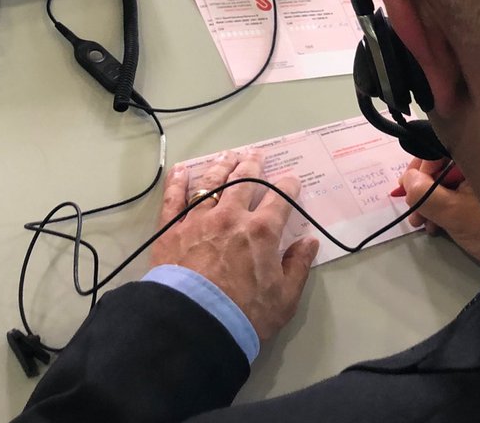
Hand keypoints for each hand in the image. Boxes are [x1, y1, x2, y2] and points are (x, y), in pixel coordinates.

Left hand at [151, 150, 319, 342]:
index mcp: (262, 231)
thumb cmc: (245, 315)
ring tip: (227, 155)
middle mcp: (231, 216)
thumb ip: (298, 267)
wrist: (194, 325)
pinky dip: (178, 182)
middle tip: (255, 155)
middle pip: (244, 181)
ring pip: (211, 183)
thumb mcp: (284, 298)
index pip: (280, 198)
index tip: (291, 180)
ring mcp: (198, 219)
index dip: (288, 186)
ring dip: (221, 166)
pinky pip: (173, 199)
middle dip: (252, 166)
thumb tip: (309, 243)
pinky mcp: (171, 229)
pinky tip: (181, 170)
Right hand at [398, 159, 479, 268]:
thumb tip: (408, 179)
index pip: (440, 150)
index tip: (406, 189)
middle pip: (442, 168)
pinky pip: (459, 195)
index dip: (419, 168)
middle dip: (422, 190)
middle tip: (412, 213)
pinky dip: (445, 208)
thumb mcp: (454, 213)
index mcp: (477, 159)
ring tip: (422, 224)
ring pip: (449, 184)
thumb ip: (425, 194)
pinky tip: (437, 227)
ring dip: (430, 202)